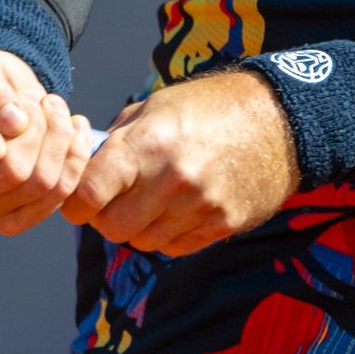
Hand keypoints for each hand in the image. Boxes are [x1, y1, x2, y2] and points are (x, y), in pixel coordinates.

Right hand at [0, 42, 93, 234]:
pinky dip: (73, 162)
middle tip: (42, 100)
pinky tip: (74, 132)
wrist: (0, 100)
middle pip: (10, 174)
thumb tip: (12, 121)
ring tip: (57, 109)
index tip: (9, 111)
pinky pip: (56, 198)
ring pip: (40, 185)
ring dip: (60, 140)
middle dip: (38, 129)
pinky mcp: (11, 220)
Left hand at [61, 70, 295, 256]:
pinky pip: (176, 247)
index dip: (75, 202)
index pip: (89, 192)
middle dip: (106, 218)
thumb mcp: (156, 106)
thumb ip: (117, 139)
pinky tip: (178, 209)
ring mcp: (200, 205)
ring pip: (143, 242)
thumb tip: (82, 165)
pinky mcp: (223, 224)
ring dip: (139, 228)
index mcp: (148, 142)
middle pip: (112, 228)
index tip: (78, 200)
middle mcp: (172, 178)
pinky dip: (168, 235)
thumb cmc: (209, 107)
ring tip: (152, 201)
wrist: (278, 120)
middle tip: (115, 202)